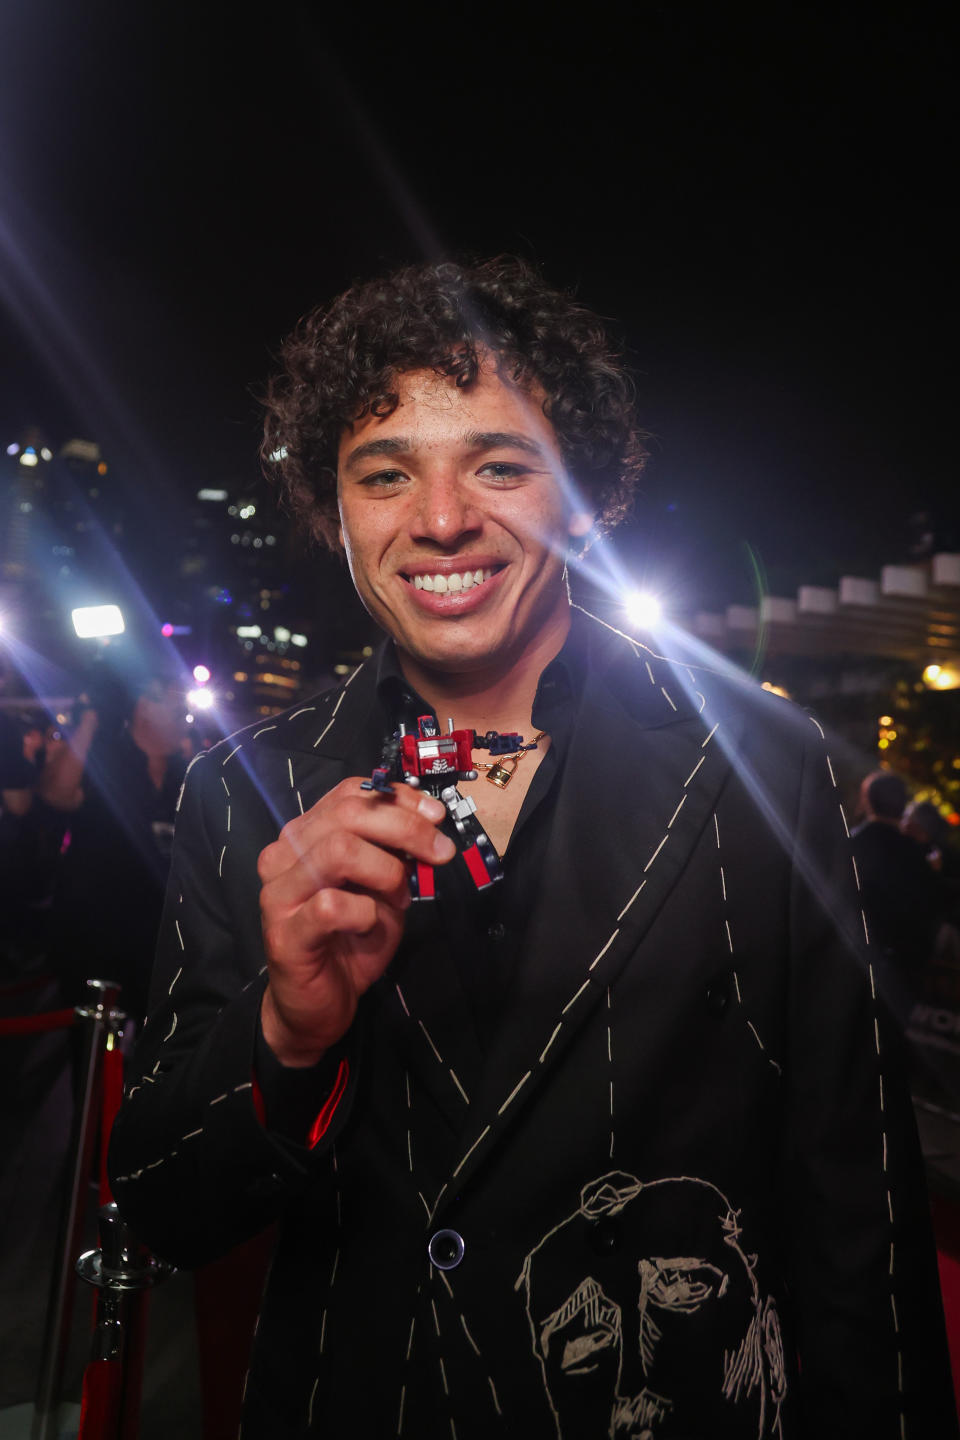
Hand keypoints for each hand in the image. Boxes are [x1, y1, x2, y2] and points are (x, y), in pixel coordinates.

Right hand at [257, 779, 455, 1065]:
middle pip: (347, 815)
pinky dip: (365, 912)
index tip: (435, 816)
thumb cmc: (351, 940)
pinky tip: (369, 925)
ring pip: (338, 851)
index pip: (350, 794)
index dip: (397, 798)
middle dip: (405, 828)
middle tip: (439, 853)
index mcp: (306, 835)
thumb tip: (429, 823)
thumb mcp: (383, 887)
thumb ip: (395, 853)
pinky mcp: (284, 932)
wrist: (317, 1004)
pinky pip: (332, 906)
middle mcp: (284, 854)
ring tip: (400, 898)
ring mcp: (278, 892)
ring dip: (385, 871)